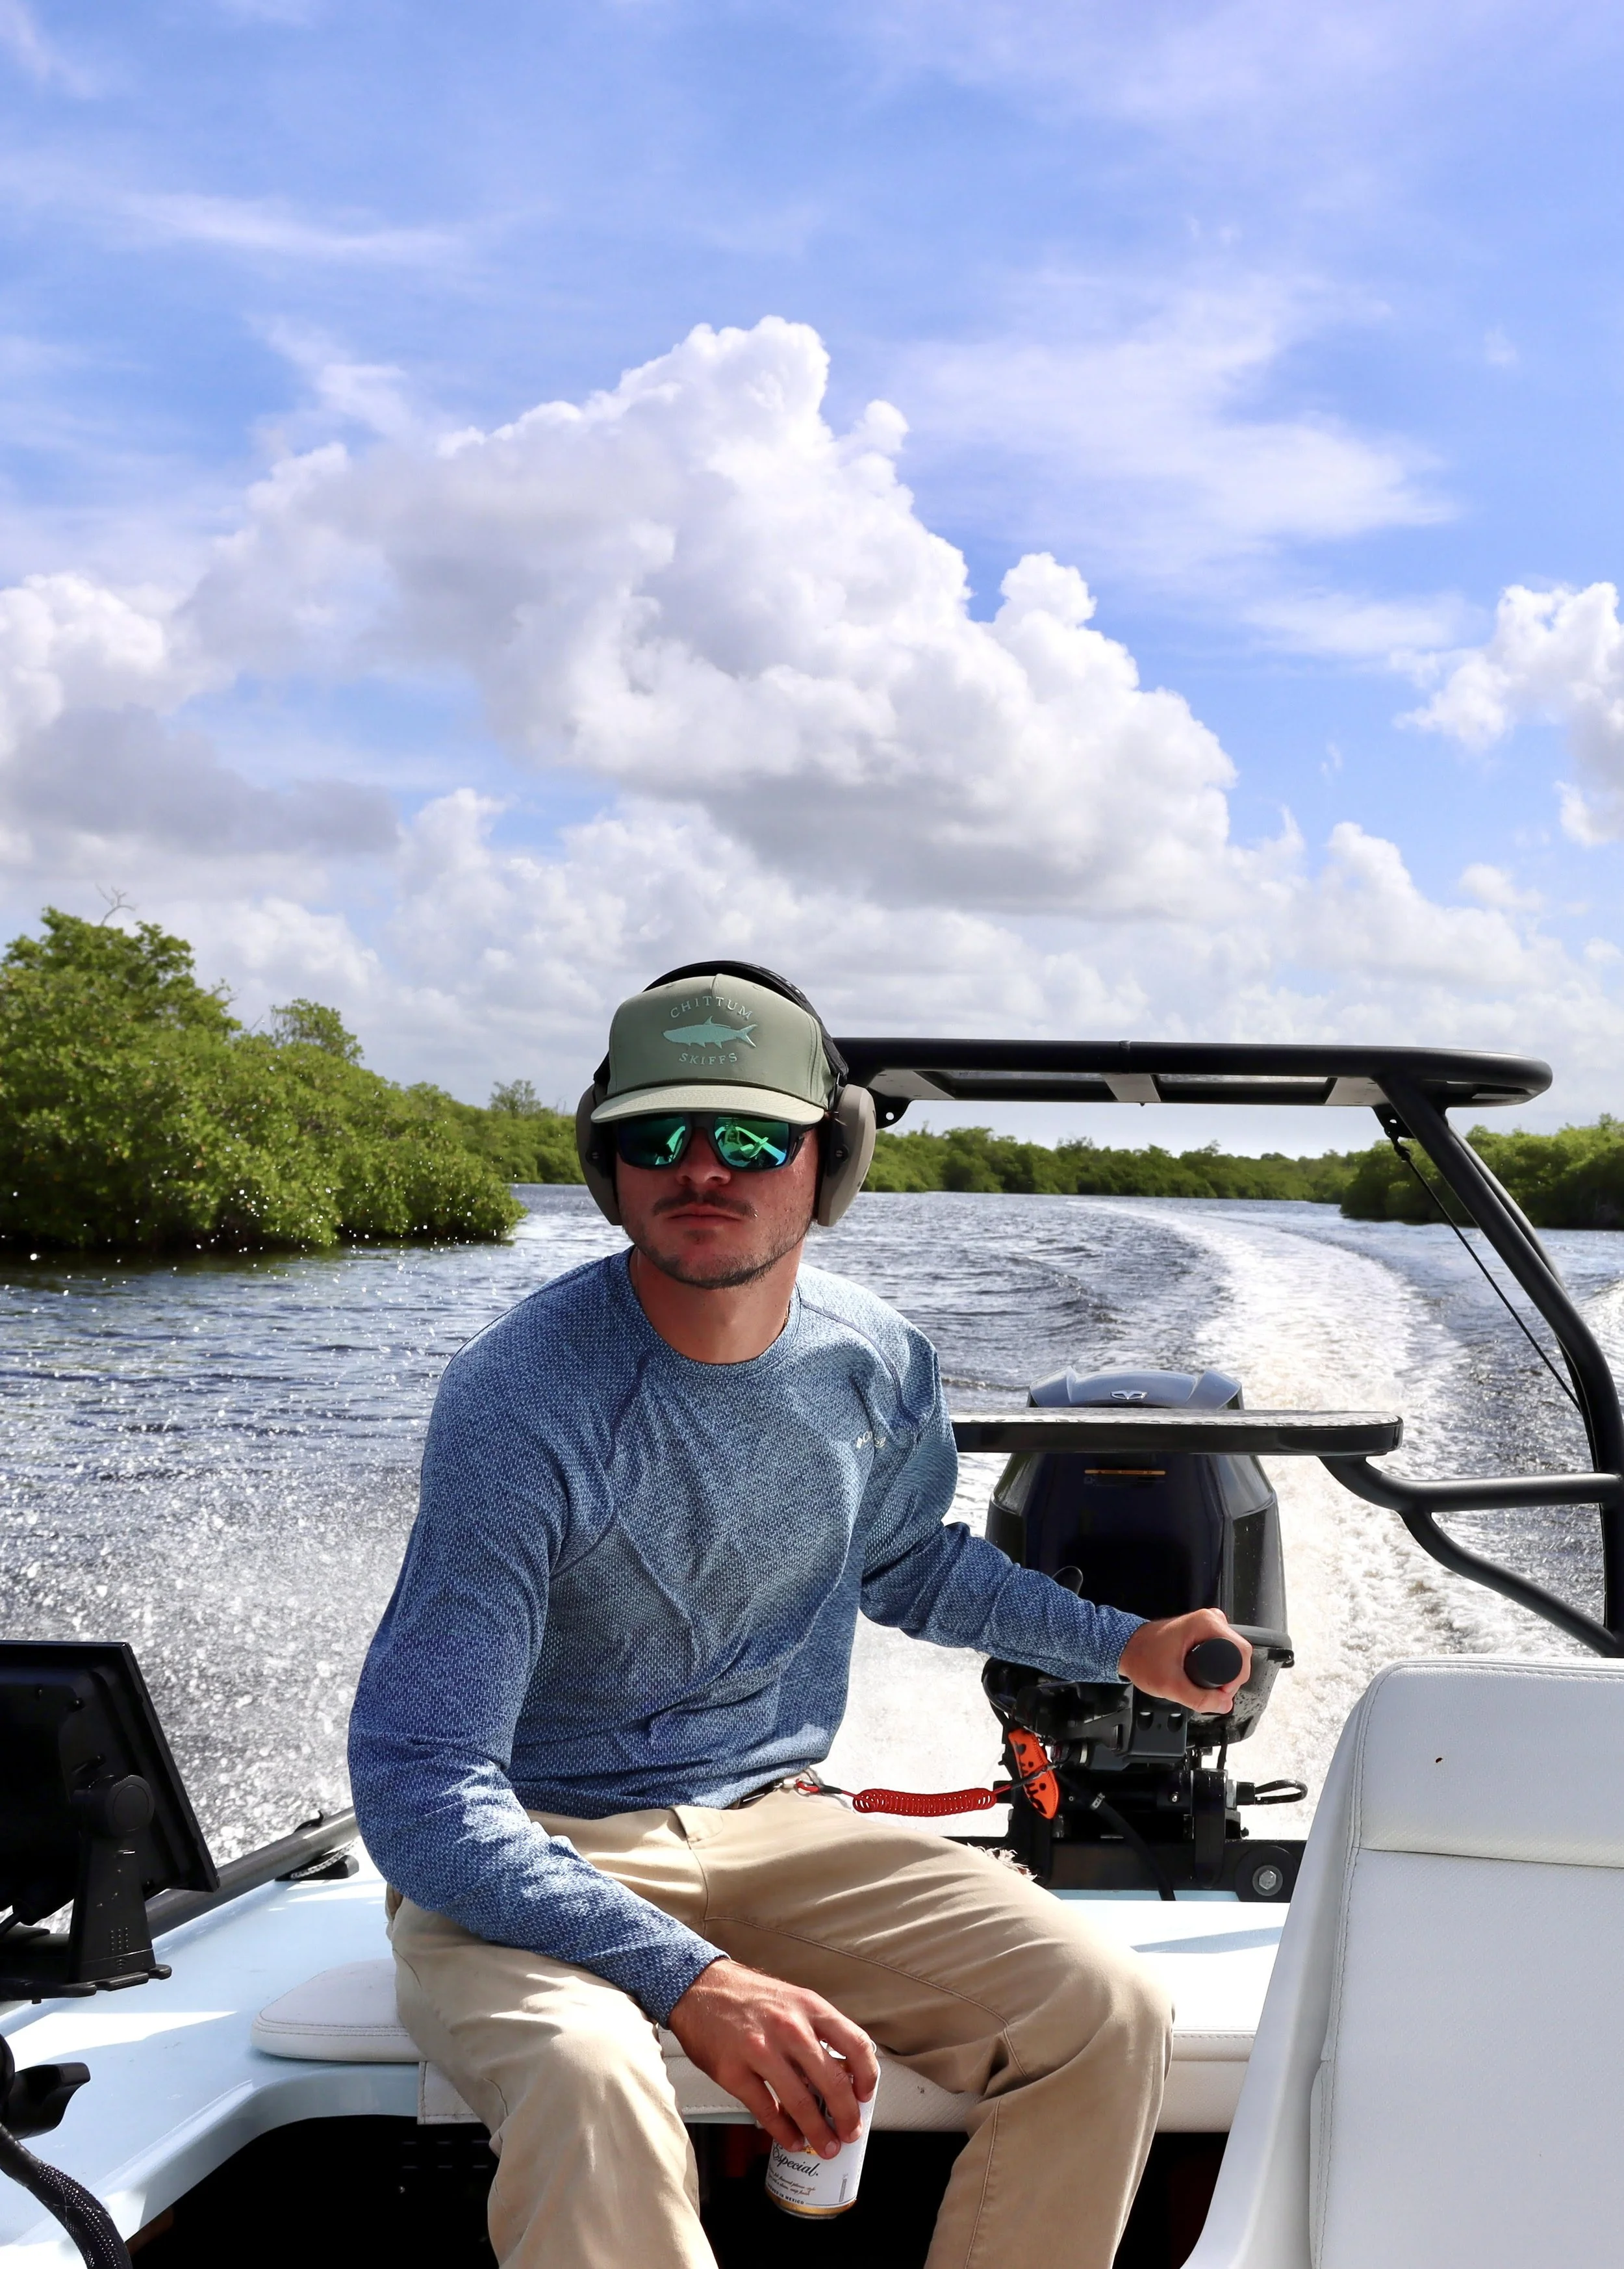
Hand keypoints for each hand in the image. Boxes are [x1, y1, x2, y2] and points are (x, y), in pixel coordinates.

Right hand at [666, 1958, 877, 2156]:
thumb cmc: (749, 1996)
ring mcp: (760, 2050)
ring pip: (801, 2102)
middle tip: (850, 2132)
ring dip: (818, 2132)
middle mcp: (790, 2027)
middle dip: (846, 2116)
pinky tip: (791, 2140)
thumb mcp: (793, 2000)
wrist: (700, 1987)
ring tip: (825, 2146)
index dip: (868, 2076)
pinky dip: (783, 2132)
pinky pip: (766, 2110)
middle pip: (832, 2081)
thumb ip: (817, 2029)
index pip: (855, 2044)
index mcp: (809, 2007)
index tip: (866, 2096)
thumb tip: (843, 2071)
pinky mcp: (733, 2071)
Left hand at [1118, 1607, 1252, 1713]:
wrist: (1127, 1648)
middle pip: (1239, 1654)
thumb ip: (1198, 1699)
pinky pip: (1223, 1651)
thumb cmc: (1143, 1658)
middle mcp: (1210, 1619)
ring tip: (1203, 1683)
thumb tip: (1224, 1704)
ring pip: (1232, 1654)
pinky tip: (1204, 1676)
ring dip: (1224, 1673)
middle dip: (1230, 1678)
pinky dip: (1218, 1667)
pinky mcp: (1204, 1632)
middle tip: (1210, 1692)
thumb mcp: (1170, 1685)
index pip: (1241, 1652)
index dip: (1236, 1678)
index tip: (1221, 1692)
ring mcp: (1208, 1624)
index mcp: (1206, 1624)